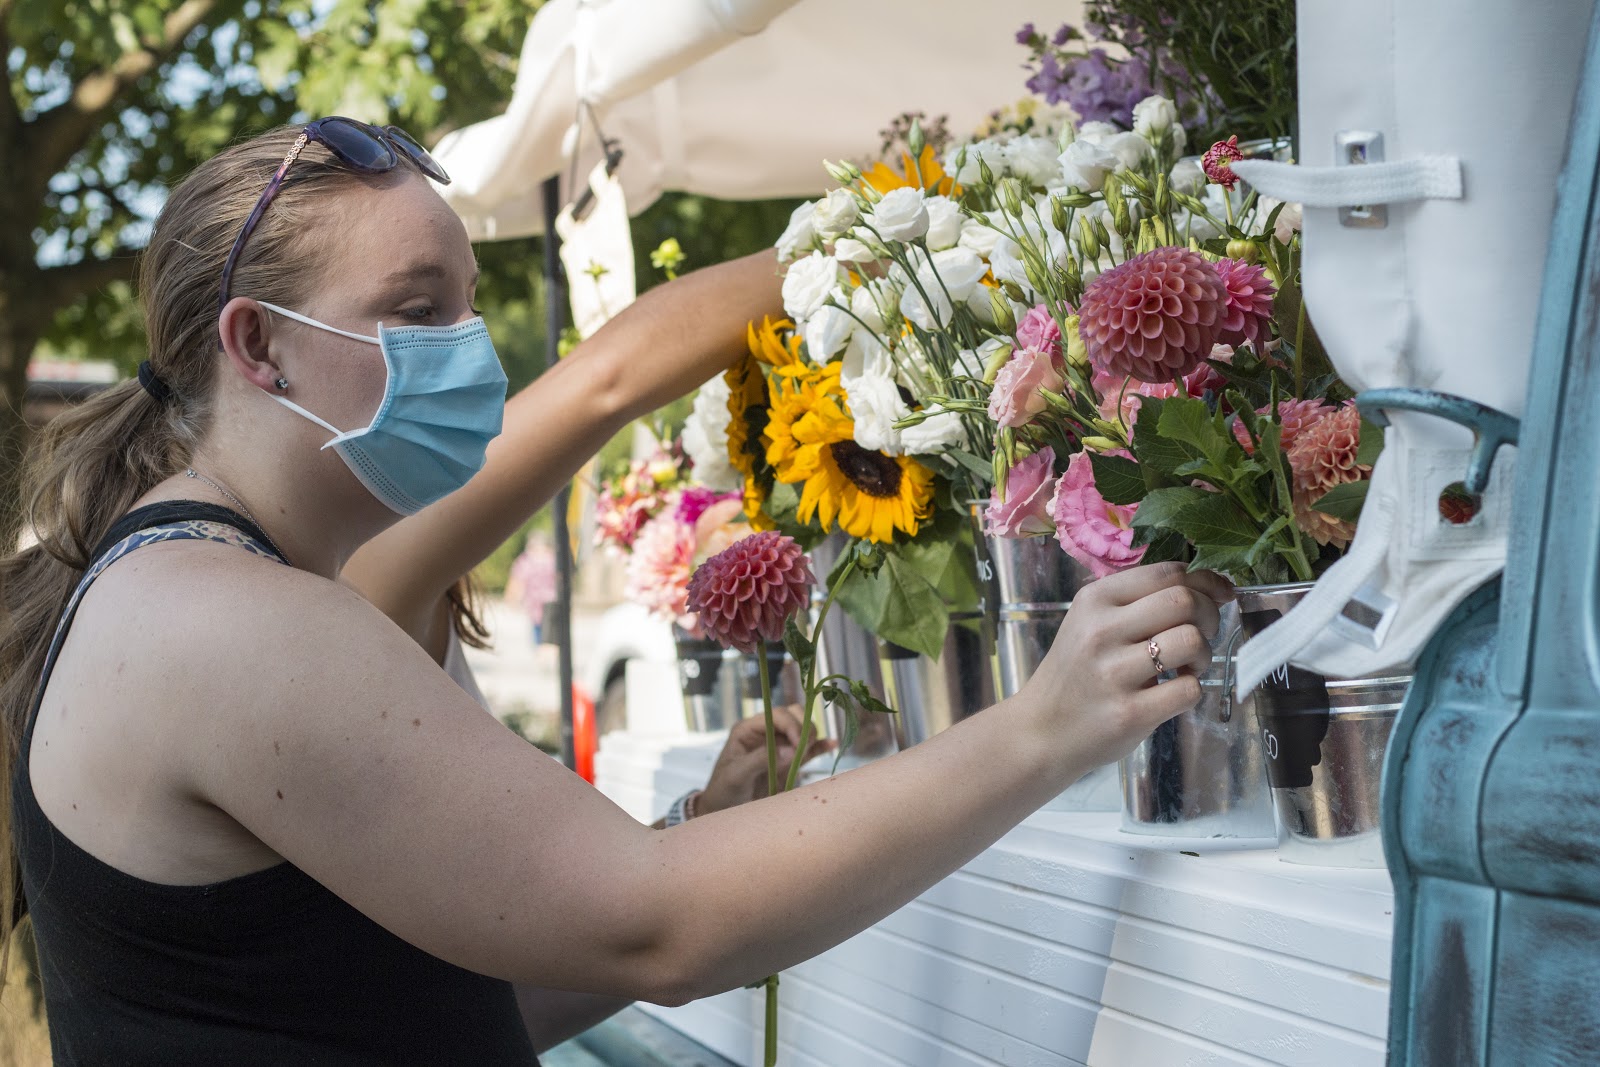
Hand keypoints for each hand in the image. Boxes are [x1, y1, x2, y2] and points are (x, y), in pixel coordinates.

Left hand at [697, 707, 835, 815]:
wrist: (725, 811)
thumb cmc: (723, 791)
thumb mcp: (736, 775)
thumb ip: (760, 760)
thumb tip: (791, 749)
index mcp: (749, 730)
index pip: (776, 715)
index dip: (791, 725)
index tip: (799, 744)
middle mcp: (766, 733)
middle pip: (793, 715)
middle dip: (804, 728)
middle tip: (804, 751)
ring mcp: (779, 746)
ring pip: (804, 729)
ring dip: (812, 737)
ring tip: (806, 755)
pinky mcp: (790, 761)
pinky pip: (809, 749)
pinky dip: (821, 746)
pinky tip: (832, 744)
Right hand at [1022, 562, 1233, 775]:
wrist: (1042, 730)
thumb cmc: (1077, 672)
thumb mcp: (1091, 621)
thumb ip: (1138, 600)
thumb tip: (1211, 585)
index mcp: (1094, 600)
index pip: (1167, 572)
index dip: (1204, 581)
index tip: (1218, 595)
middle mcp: (1101, 631)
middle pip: (1184, 601)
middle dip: (1209, 615)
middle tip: (1202, 633)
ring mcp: (1114, 673)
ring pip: (1192, 641)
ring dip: (1204, 654)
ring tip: (1187, 666)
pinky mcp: (1130, 713)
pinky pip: (1189, 689)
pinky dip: (1192, 688)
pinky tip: (1173, 691)